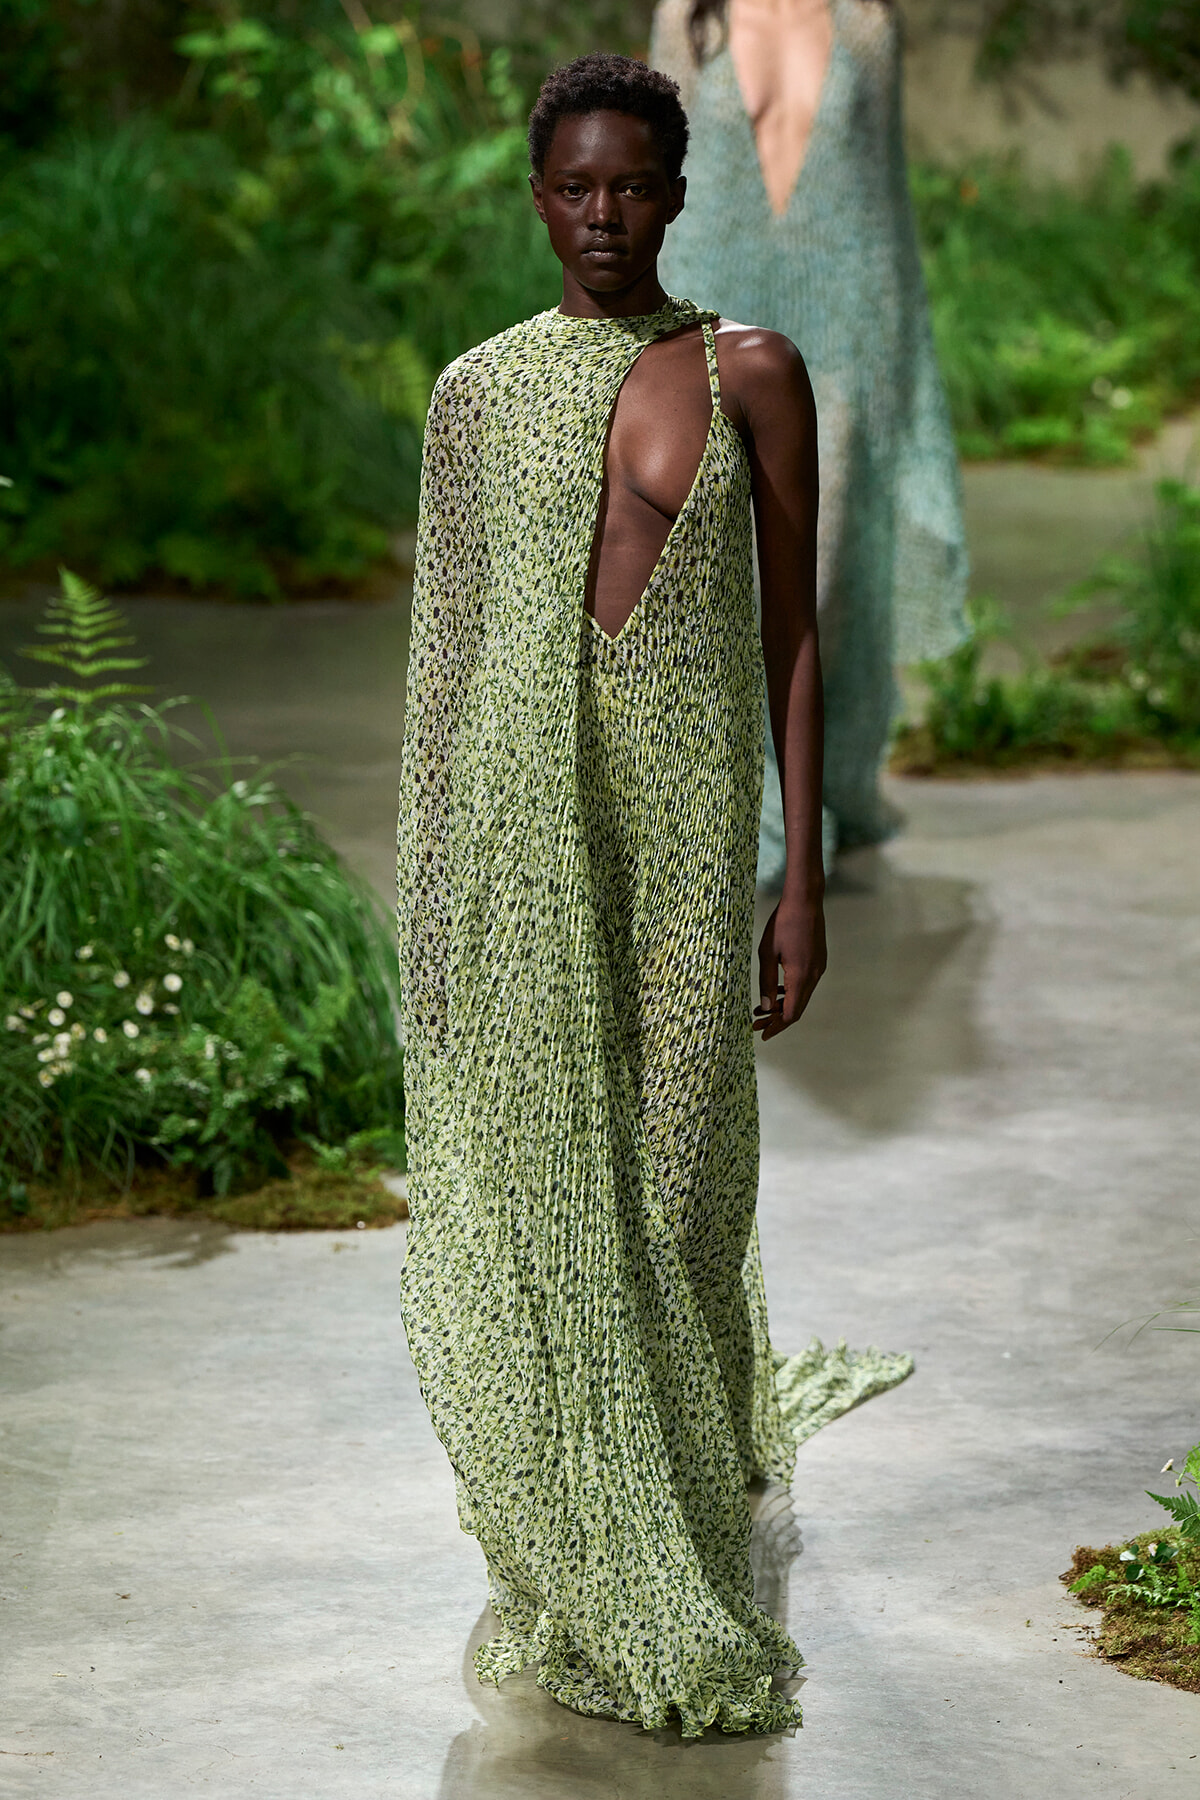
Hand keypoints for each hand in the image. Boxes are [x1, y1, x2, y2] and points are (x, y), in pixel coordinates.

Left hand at [753, 897, 826, 1040]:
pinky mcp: (819, 961)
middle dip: (777, 1019)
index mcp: (802, 976)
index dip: (777, 1026)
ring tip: (761, 1009)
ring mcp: (819, 968)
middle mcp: (814, 975)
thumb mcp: (767, 953)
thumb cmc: (782, 923)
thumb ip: (766, 982)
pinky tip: (776, 991)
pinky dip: (791, 992)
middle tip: (756, 1024)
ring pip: (801, 997)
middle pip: (797, 1008)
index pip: (792, 1013)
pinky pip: (805, 984)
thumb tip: (765, 1007)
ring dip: (783, 1005)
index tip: (761, 1033)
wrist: (805, 900)